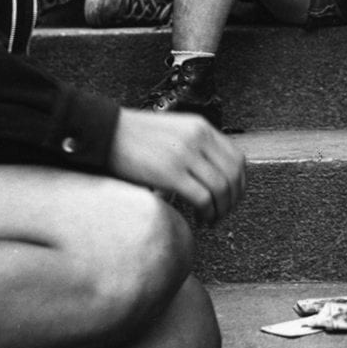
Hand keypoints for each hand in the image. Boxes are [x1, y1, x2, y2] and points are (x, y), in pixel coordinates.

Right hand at [110, 109, 245, 225]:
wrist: (106, 132)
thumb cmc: (137, 137)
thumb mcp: (175, 131)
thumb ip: (196, 146)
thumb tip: (213, 172)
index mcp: (202, 127)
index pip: (238, 158)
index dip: (240, 183)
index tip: (233, 198)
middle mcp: (199, 138)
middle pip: (233, 175)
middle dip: (233, 201)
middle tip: (223, 214)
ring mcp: (186, 154)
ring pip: (221, 189)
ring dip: (221, 210)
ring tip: (210, 220)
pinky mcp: (171, 173)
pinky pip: (203, 198)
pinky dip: (206, 213)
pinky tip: (199, 219)